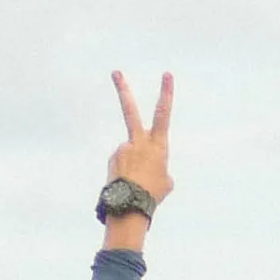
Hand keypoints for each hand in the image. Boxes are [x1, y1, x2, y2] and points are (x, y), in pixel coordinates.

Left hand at [105, 69, 174, 214]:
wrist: (130, 206)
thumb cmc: (153, 194)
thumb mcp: (166, 181)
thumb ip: (159, 167)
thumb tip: (145, 166)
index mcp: (157, 144)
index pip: (163, 114)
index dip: (166, 93)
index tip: (166, 75)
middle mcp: (138, 142)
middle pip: (130, 110)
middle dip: (123, 90)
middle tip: (115, 72)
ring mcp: (122, 149)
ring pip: (130, 154)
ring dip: (134, 167)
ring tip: (137, 184)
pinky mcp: (112, 158)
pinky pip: (121, 164)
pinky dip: (125, 173)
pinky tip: (128, 185)